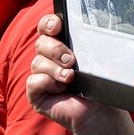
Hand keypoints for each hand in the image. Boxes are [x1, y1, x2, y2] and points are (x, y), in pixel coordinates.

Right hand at [26, 14, 117, 133]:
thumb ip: (90, 43)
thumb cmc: (100, 85)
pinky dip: (47, 83)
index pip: (47, 27)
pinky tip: (61, 90)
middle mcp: (49, 59)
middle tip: (71, 59)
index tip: (57, 26)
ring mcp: (41, 76)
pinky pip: (33, 81)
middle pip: (41, 43)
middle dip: (55, 49)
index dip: (48, 23)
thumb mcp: (99, 58)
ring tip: (71, 78)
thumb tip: (93, 30)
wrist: (100, 111)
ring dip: (55, 70)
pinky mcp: (36, 93)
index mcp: (62, 45)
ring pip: (37, 62)